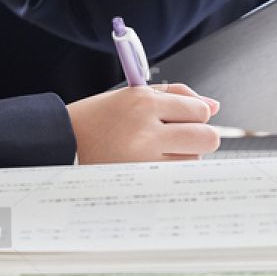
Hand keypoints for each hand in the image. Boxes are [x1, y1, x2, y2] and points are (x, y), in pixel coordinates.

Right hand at [66, 83, 220, 163]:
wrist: (62, 144)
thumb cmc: (99, 118)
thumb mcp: (133, 95)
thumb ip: (176, 95)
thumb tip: (213, 106)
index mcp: (143, 102)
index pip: (198, 110)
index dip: (197, 114)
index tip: (187, 116)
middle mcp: (146, 131)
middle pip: (206, 137)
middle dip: (202, 135)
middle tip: (184, 135)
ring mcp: (143, 160)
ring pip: (193, 159)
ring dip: (183, 154)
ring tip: (156, 149)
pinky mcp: (139, 180)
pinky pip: (175, 177)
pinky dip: (171, 170)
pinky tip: (152, 163)